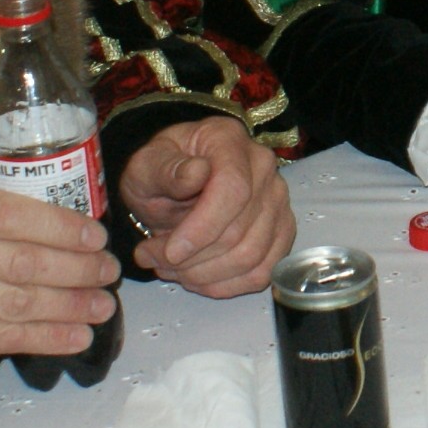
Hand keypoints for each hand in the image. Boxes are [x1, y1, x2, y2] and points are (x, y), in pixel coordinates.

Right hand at [0, 177, 116, 356]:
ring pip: (17, 301)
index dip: (63, 228)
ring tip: (102, 305)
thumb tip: (57, 228)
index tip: (97, 236)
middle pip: (23, 261)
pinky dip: (44, 339)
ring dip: (70, 306)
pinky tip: (75, 337)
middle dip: (77, 269)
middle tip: (109, 272)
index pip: (13, 215)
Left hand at [119, 115, 295, 298]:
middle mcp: (263, 168)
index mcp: (229, 141)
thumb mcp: (146, 165)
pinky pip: (262, 271)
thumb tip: (195, 173)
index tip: (169, 252)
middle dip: (192, 259)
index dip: (202, 229)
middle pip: (241, 231)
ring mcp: (278, 201)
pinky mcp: (280, 232)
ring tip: (170, 269)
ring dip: (205, 275)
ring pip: (252, 257)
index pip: (233, 190)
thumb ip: (165, 169)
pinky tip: (196, 278)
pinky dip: (226, 285)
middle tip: (152, 259)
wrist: (173, 185)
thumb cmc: (160, 173)